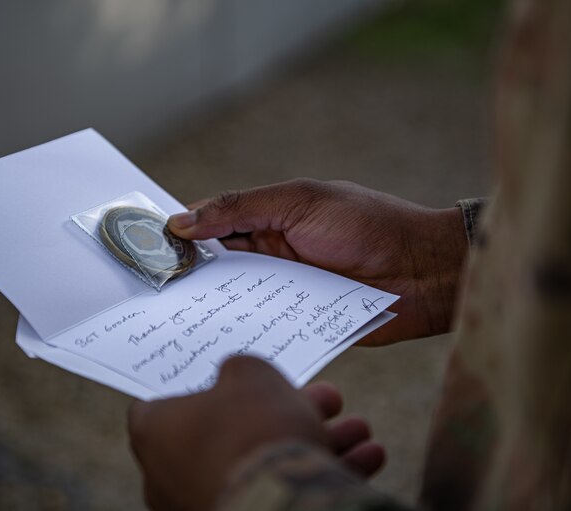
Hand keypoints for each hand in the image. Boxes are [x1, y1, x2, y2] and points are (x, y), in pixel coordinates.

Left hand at [128, 356, 384, 510]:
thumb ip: (241, 369)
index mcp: (155, 432)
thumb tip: (238, 377)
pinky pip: (277, 491)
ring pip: (264, 464)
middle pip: (234, 432)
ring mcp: (201, 503)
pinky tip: (365, 458)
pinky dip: (318, 474)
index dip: (203, 385)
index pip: (164, 402)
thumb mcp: (252, 374)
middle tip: (326, 399)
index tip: (233, 377)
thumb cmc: (255, 430)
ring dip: (317, 442)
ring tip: (358, 430)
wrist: (280, 503)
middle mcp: (170, 474)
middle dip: (288, 412)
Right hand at [168, 179, 468, 344]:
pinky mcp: (302, 322)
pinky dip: (244, 331)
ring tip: (173, 318)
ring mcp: (286, 291)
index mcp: (271, 219)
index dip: (182, 235)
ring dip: (212, 306)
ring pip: (237, 300)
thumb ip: (243, 209)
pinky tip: (215, 340)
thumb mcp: (301, 202)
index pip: (214, 225)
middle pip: (219, 267)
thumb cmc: (368, 224)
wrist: (425, 271)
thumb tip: (183, 219)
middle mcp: (273, 256)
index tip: (145, 248)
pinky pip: (265, 327)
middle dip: (189, 276)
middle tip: (150, 291)